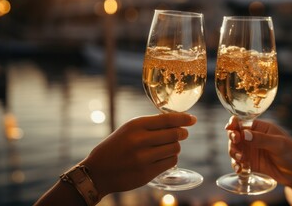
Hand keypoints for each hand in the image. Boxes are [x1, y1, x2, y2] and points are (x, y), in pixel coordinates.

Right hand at [80, 113, 196, 196]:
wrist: (98, 171)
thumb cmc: (116, 147)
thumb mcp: (128, 129)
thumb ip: (150, 125)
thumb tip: (177, 120)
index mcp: (136, 125)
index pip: (167, 119)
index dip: (184, 119)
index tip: (193, 119)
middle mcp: (140, 140)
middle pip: (175, 134)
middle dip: (182, 133)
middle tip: (182, 134)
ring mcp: (144, 158)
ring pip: (175, 148)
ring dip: (175, 147)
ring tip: (168, 147)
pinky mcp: (147, 173)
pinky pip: (171, 162)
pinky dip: (171, 158)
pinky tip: (163, 157)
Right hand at [226, 116, 291, 185]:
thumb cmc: (291, 154)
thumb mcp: (278, 144)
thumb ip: (262, 139)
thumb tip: (244, 134)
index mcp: (260, 128)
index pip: (243, 122)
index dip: (233, 123)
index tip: (230, 128)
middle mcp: (252, 138)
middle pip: (234, 135)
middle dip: (232, 139)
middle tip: (235, 143)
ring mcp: (249, 151)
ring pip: (234, 149)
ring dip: (233, 153)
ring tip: (241, 160)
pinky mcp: (248, 163)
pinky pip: (237, 162)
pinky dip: (236, 165)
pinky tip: (240, 169)